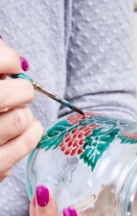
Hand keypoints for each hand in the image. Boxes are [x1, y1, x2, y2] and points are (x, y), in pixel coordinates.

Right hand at [0, 38, 42, 181]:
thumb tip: (12, 56)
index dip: (7, 58)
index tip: (13, 65)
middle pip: (8, 94)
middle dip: (21, 89)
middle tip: (19, 92)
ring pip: (21, 118)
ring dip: (25, 113)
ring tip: (14, 114)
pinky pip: (29, 141)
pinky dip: (32, 130)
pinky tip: (24, 128)